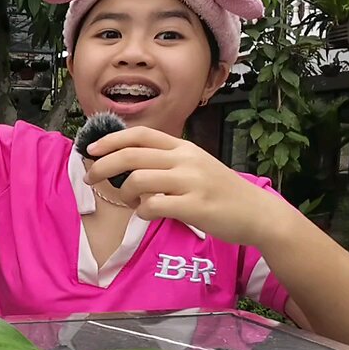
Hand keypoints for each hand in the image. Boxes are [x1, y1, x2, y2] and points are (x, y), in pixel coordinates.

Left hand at [84, 126, 292, 246]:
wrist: (258, 213)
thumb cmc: (222, 192)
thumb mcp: (196, 166)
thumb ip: (167, 162)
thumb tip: (128, 164)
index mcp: (183, 147)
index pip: (140, 135)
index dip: (111, 140)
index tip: (91, 149)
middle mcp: (185, 160)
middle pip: (132, 155)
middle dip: (103, 166)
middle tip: (90, 178)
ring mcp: (190, 182)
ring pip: (138, 180)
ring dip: (125, 193)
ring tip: (132, 202)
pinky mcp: (194, 206)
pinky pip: (153, 206)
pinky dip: (142, 212)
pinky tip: (148, 214)